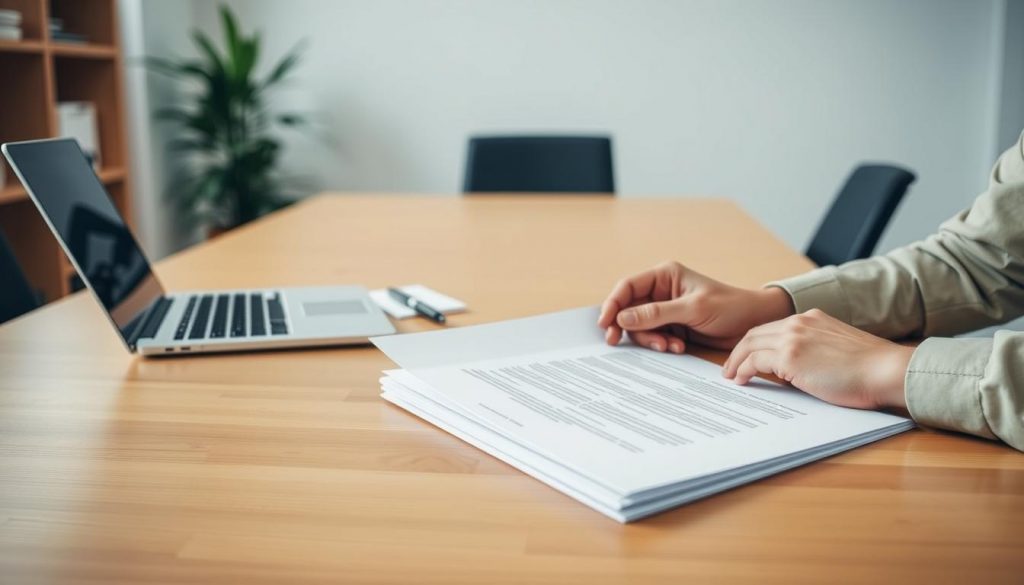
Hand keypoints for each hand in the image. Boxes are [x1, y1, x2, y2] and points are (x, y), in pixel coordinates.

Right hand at [598, 261, 794, 352]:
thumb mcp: (692, 309)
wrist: (754, 324)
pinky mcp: (672, 327)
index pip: (628, 287)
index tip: (605, 324)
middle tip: (618, 343)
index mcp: (664, 276)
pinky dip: (661, 344)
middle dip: (630, 327)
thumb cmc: (729, 307)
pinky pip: (654, 336)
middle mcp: (661, 291)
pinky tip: (676, 347)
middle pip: (629, 309)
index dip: (612, 304)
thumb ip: (656, 313)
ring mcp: (666, 310)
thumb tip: (622, 318)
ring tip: (669, 346)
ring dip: (650, 339)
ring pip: (640, 326)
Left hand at [723, 309, 911, 408]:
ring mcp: (793, 337)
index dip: (756, 343)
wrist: (886, 370)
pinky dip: (743, 370)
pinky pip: (754, 361)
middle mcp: (800, 322)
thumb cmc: (870, 369)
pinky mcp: (790, 356)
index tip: (747, 356)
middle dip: (739, 350)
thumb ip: (814, 350)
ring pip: (750, 344)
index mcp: (813, 318)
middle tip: (730, 367)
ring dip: (736, 361)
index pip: (773, 328)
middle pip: (756, 333)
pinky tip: (741, 380)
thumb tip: (791, 370)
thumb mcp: (837, 349)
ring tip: (731, 376)